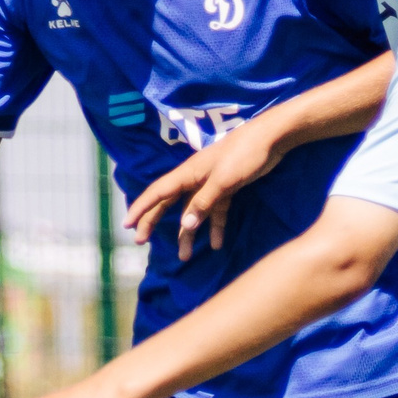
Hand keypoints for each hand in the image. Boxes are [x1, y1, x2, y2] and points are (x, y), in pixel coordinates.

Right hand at [121, 112, 287, 260]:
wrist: (270, 139)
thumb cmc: (244, 154)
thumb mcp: (223, 180)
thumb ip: (204, 202)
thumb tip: (185, 226)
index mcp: (188, 174)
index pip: (158, 193)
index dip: (140, 208)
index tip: (127, 225)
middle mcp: (194, 180)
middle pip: (168, 204)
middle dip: (153, 223)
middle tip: (140, 242)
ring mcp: (210, 185)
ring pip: (192, 213)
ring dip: (188, 235)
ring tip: (185, 257)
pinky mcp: (227, 189)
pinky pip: (215, 212)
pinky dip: (216, 228)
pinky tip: (218, 245)